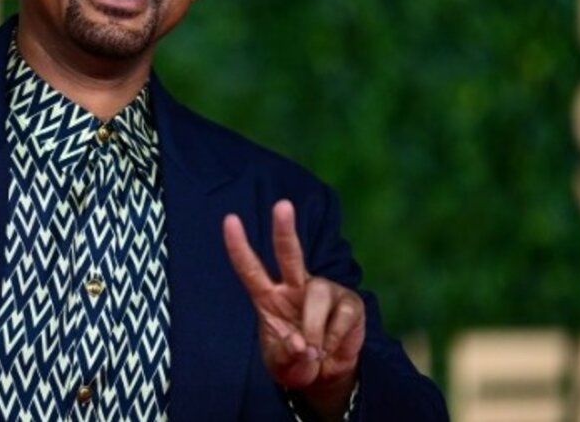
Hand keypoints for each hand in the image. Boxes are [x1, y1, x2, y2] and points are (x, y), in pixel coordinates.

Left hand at [223, 199, 364, 415]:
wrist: (326, 374)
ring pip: (317, 294)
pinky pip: (341, 316)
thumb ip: (287, 356)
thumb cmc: (295, 361)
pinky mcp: (349, 302)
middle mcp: (294, 287)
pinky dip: (334, 339)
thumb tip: (301, 343)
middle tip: (282, 205)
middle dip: (285, 230)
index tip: (230, 219)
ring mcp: (323, 291)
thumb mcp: (282, 365)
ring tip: (315, 351)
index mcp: (268, 297)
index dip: (239, 246)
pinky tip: (331, 347)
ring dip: (314, 327)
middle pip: (288, 253)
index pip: (250, 269)